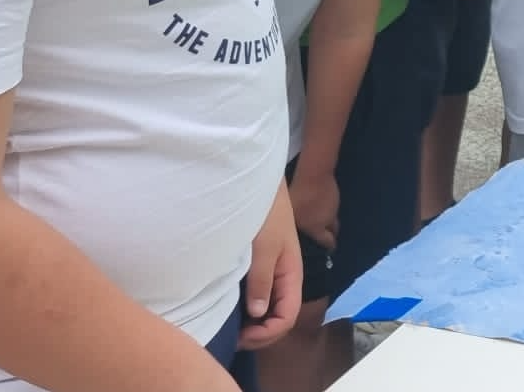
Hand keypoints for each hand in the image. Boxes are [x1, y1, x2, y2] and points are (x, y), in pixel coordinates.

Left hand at [239, 184, 303, 349]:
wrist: (258, 186)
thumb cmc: (267, 214)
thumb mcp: (265, 247)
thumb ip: (262, 280)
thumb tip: (258, 314)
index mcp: (291, 275)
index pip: (287, 317)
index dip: (267, 333)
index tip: (241, 335)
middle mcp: (284, 278)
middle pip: (279, 317)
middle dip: (260, 334)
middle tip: (234, 337)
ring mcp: (272, 273)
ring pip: (268, 309)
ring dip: (254, 324)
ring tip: (232, 327)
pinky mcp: (259, 267)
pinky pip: (258, 296)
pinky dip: (247, 309)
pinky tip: (232, 309)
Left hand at [287, 166, 338, 249]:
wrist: (314, 176)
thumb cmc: (299, 198)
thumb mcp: (291, 215)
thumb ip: (292, 226)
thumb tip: (285, 234)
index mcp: (317, 229)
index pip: (328, 241)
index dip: (329, 246)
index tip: (329, 248)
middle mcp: (329, 220)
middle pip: (334, 230)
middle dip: (331, 234)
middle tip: (325, 234)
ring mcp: (333, 206)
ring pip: (332, 217)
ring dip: (327, 219)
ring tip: (316, 217)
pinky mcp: (334, 194)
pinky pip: (331, 205)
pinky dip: (325, 206)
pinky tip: (315, 202)